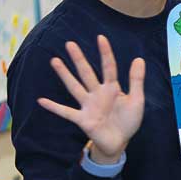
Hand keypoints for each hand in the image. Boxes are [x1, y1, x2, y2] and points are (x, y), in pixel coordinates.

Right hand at [37, 35, 144, 161]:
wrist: (120, 142)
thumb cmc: (128, 121)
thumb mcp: (137, 100)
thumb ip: (136, 81)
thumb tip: (139, 58)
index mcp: (112, 88)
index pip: (108, 67)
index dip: (105, 53)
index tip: (100, 37)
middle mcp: (97, 94)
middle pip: (87, 73)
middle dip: (79, 59)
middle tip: (69, 43)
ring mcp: (88, 106)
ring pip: (74, 87)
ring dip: (64, 75)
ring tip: (55, 60)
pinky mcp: (82, 119)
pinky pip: (66, 112)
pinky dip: (54, 107)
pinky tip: (41, 101)